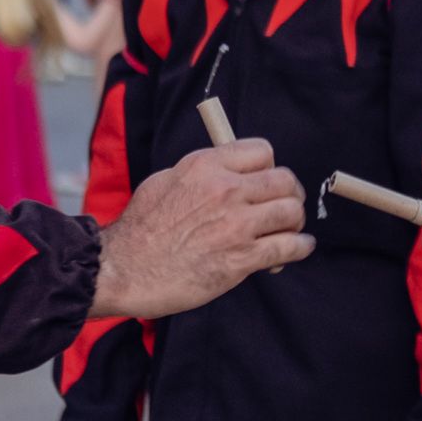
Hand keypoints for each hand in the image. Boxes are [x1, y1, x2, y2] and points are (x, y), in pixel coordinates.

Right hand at [91, 141, 314, 319]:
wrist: (121, 269)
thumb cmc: (139, 230)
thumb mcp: (165, 182)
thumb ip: (202, 174)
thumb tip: (230, 171)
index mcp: (204, 166)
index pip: (261, 151)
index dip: (270, 166)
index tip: (267, 181)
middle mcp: (224, 190)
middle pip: (285, 181)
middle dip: (290, 194)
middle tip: (284, 208)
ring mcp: (236, 224)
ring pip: (292, 212)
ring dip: (295, 223)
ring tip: (287, 231)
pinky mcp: (242, 258)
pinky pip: (291, 246)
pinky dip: (300, 247)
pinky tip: (296, 248)